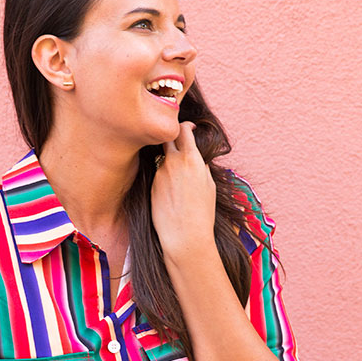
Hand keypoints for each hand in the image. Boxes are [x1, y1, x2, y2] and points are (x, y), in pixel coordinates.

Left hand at [150, 121, 216, 263]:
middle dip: (173, 136)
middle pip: (168, 137)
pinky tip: (172, 193)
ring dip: (171, 161)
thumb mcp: (209, 184)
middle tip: (180, 141)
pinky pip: (159, 174)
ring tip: (180, 180)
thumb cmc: (202, 212)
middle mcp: (173, 161)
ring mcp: (160, 172)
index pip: (183, 129)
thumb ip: (201, 166)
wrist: (184, 234)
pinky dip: (165, 177)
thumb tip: (196, 157)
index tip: (189, 127)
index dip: (186, 126)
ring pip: (164, 158)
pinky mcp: (152, 184)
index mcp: (192, 158)